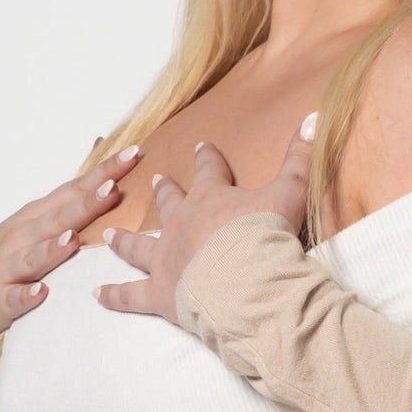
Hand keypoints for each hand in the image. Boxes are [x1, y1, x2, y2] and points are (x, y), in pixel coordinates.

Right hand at [0, 141, 148, 337]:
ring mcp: (10, 266)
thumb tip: (101, 147)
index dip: (102, 173)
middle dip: (86, 204)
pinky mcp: (1, 298)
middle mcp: (24, 235)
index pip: (75, 189)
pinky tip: (40, 293)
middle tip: (112, 190)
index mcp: (38, 214)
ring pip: (34, 256)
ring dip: (53, 248)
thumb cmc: (10, 251)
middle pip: (59, 218)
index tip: (131, 155)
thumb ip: (71, 192)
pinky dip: (26, 295)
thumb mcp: (37, 217)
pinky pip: (15, 297)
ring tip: (72, 239)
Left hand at [95, 112, 315, 323]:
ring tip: (110, 235)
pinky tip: (97, 294)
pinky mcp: (158, 293)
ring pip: (138, 246)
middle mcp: (181, 224)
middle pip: (169, 203)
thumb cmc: (266, 237)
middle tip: (155, 181)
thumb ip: (299, 157)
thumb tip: (314, 116)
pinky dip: (113, 295)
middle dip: (163, 191)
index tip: (200, 147)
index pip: (208, 170)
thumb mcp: (290, 192)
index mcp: (211, 198)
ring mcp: (165, 258)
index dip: (206, 158)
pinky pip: (129, 295)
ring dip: (124, 240)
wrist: (247, 283)